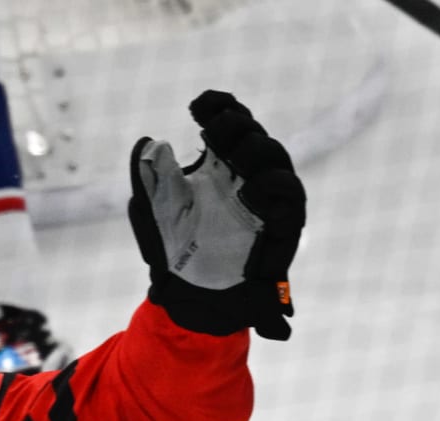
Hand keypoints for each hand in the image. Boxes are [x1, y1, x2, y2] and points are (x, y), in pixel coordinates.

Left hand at [128, 91, 304, 340]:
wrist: (189, 296)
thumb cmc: (174, 250)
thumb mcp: (153, 209)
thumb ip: (149, 175)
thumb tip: (149, 141)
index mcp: (218, 165)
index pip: (227, 124)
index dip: (218, 108)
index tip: (197, 105)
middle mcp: (245, 175)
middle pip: (253, 134)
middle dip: (236, 125)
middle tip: (213, 127)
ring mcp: (266, 198)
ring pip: (276, 157)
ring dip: (255, 149)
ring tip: (231, 152)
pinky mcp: (282, 224)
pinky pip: (289, 195)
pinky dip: (273, 185)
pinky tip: (250, 187)